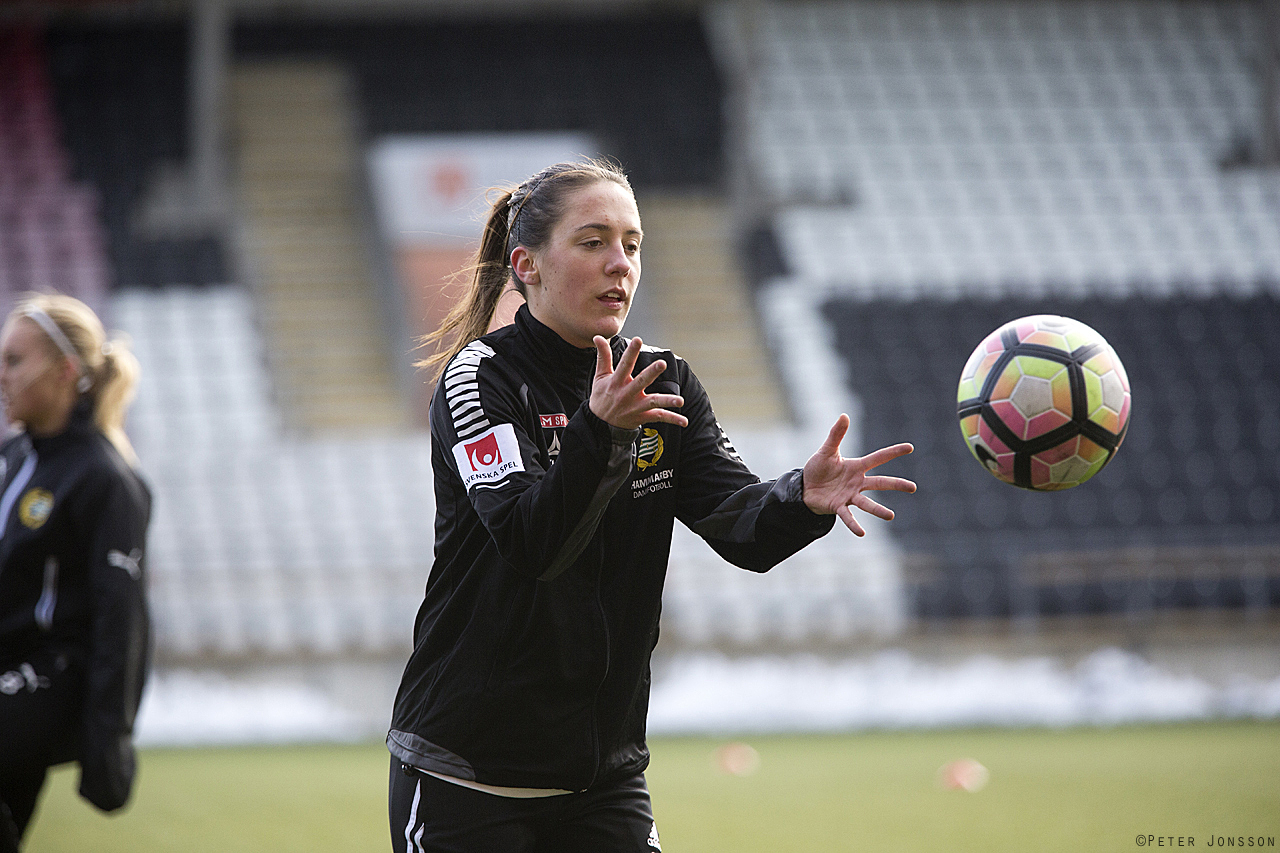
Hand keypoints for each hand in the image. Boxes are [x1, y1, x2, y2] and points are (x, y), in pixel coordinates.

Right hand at [589, 336, 688, 429]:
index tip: (637, 340)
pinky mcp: (642, 417)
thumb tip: (598, 336)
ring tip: (680, 400)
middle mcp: (627, 393)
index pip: (624, 364)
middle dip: (652, 372)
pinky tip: (684, 421)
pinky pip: (659, 417)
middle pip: (641, 381)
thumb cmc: (601, 396)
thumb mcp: (600, 376)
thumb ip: (603, 356)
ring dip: (667, 401)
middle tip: (662, 363)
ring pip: (653, 402)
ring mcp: (636, 406)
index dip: (631, 352)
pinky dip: (672, 419)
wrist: (599, 424)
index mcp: (616, 381)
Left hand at [802, 414, 915, 535]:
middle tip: (912, 487)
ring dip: (878, 510)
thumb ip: (836, 435)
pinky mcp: (838, 507)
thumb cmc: (818, 469)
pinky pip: (847, 516)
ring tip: (891, 516)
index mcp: (856, 467)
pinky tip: (862, 533)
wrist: (805, 487)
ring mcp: (849, 496)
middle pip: (880, 483)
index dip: (893, 452)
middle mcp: (857, 482)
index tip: (910, 447)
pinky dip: (854, 524)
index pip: (878, 458)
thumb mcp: (826, 450)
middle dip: (896, 485)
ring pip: (867, 503)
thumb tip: (844, 416)